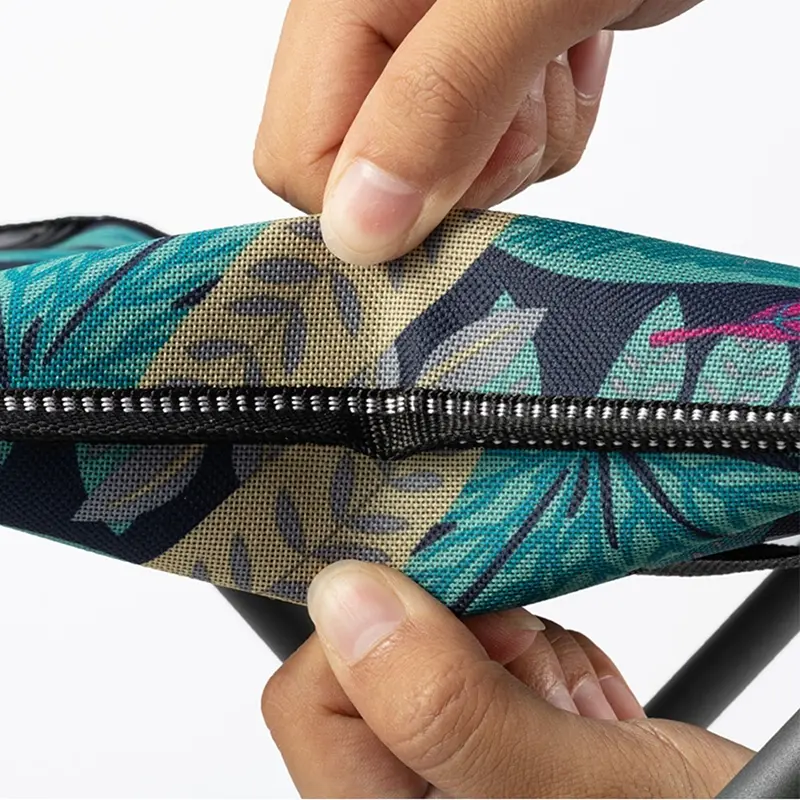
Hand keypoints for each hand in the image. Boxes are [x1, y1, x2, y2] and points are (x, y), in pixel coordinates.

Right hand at [255, 0, 703, 264]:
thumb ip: (438, 99)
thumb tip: (357, 228)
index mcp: (345, 0)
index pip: (299, 160)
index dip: (381, 194)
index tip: (466, 159)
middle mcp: (378, 32)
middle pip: (378, 179)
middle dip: (466, 168)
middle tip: (523, 85)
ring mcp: (438, 54)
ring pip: (452, 176)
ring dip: (523, 144)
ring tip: (552, 52)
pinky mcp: (495, 69)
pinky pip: (506, 154)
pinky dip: (553, 127)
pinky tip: (568, 54)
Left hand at [263, 562, 751, 797]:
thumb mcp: (578, 789)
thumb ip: (449, 710)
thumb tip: (345, 601)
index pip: (310, 698)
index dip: (385, 642)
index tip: (467, 626)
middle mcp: (413, 797)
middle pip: (380, 662)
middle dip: (465, 646)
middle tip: (533, 675)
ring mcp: (458, 770)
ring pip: (444, 647)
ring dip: (521, 656)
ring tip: (580, 711)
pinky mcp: (498, 737)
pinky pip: (492, 657)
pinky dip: (549, 665)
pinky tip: (590, 713)